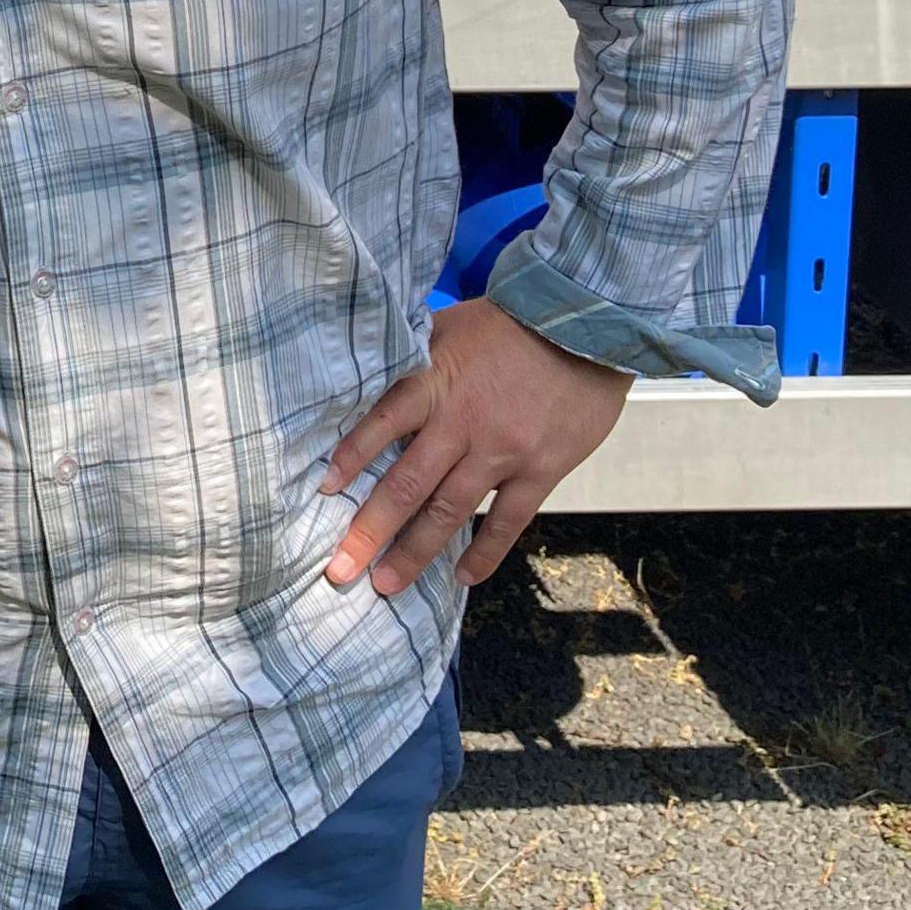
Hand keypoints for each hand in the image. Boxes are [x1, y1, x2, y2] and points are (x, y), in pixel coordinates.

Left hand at [320, 297, 630, 596]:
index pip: (381, 424)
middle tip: (340, 570)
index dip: (351, 458)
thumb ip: (412, 358)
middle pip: (406, 484)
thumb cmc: (511, 325)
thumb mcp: (449, 327)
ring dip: (414, 552)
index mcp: (435, 383)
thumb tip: (365, 375)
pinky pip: (508, 522)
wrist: (587, 325)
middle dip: (369, 531)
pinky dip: (485, 553)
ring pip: (450, 512)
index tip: (323, 492)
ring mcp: (503, 451)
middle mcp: (462, 423)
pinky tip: (461, 577)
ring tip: (385, 585)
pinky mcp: (541, 471)